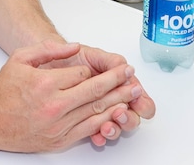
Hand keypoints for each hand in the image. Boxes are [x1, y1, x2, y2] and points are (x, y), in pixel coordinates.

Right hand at [0, 40, 150, 151]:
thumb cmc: (4, 89)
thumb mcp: (21, 58)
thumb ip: (49, 49)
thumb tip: (74, 46)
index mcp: (46, 83)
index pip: (82, 74)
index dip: (96, 69)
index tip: (109, 66)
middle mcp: (54, 105)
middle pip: (95, 92)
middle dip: (117, 81)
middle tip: (131, 75)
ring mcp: (58, 125)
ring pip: (96, 111)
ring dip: (118, 100)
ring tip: (133, 93)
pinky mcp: (60, 140)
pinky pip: (89, 129)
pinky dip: (105, 121)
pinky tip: (116, 113)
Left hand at [40, 43, 155, 145]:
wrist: (50, 63)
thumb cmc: (73, 58)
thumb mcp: (93, 55)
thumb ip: (111, 61)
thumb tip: (126, 69)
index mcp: (120, 84)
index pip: (140, 98)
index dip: (143, 103)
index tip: (139, 104)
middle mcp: (113, 99)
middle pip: (131, 117)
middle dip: (129, 119)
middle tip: (120, 114)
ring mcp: (100, 111)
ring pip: (116, 127)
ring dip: (115, 130)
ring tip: (107, 127)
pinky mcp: (85, 120)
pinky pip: (96, 133)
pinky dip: (99, 137)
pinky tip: (97, 137)